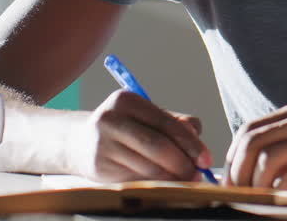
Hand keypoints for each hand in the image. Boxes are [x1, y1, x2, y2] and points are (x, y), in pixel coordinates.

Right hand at [69, 90, 211, 182]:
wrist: (80, 143)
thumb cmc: (125, 128)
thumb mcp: (147, 116)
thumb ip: (176, 123)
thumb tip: (198, 137)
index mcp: (126, 101)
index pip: (166, 123)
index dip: (190, 143)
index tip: (206, 159)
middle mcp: (111, 120)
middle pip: (157, 147)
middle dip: (183, 164)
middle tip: (197, 174)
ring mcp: (102, 145)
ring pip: (148, 168)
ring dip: (172, 178)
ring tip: (185, 181)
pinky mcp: (99, 168)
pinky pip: (136, 180)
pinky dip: (156, 185)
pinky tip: (165, 185)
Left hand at [225, 101, 286, 196]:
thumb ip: (284, 153)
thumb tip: (245, 175)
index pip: (250, 130)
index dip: (233, 157)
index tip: (230, 182)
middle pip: (254, 142)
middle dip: (239, 172)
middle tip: (237, 195)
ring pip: (270, 158)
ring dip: (256, 184)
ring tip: (257, 200)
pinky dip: (281, 192)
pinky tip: (281, 202)